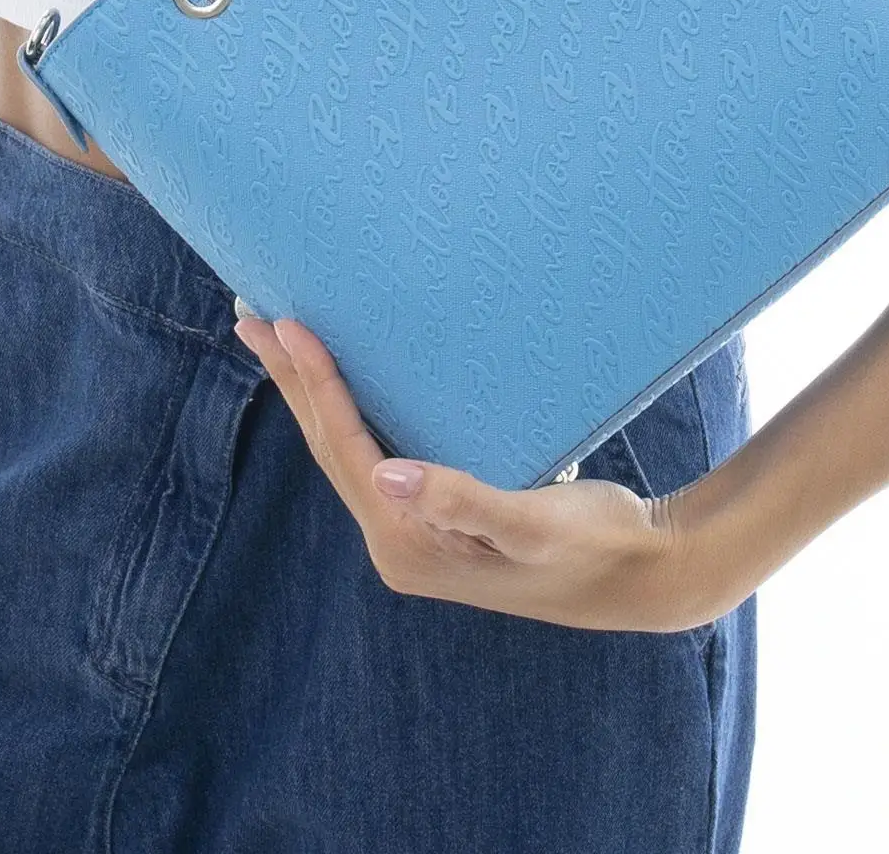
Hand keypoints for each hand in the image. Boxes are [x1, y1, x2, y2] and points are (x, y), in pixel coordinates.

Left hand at [233, 315, 735, 633]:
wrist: (639, 573)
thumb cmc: (592, 545)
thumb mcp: (531, 523)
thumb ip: (461, 502)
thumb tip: (385, 478)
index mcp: (406, 544)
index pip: (344, 448)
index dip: (315, 383)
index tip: (287, 323)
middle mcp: (397, 541)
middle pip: (328, 446)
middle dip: (291, 379)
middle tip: (250, 315)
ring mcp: (414, 529)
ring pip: (345, 446)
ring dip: (311, 391)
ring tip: (280, 338)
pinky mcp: (435, 514)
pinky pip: (374, 448)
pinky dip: (350, 407)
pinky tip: (346, 380)